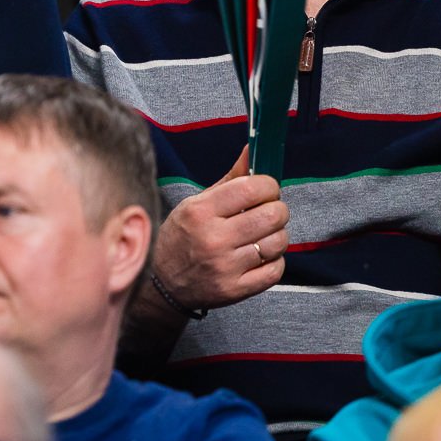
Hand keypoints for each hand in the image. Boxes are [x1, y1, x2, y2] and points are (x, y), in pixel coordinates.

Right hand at [149, 148, 287, 313]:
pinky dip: (274, 261)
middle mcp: (213, 238)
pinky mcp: (235, 289)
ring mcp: (226, 266)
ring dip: (277, 236)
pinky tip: (260, 256)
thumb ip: (229, 180)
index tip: (266, 190)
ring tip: (263, 235)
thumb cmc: (181, 237)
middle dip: (277, 210)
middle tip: (269, 212)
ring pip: (278, 243)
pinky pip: (275, 270)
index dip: (269, 186)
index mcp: (200, 211)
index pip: (252, 188)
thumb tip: (251, 151)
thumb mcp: (196, 204)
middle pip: (272, 215)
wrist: (162, 283)